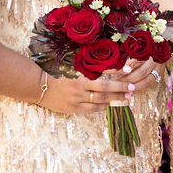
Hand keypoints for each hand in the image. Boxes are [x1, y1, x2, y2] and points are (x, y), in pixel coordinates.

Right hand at [41, 59, 159, 114]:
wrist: (40, 87)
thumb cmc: (57, 74)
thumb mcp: (71, 67)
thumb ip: (86, 67)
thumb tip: (105, 63)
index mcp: (79, 76)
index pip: (101, 77)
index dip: (116, 76)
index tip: (128, 72)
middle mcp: (79, 89)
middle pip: (104, 91)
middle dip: (120, 90)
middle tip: (132, 88)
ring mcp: (77, 100)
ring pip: (100, 101)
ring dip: (114, 99)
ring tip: (126, 97)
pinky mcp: (74, 109)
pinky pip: (92, 109)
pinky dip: (103, 107)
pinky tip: (110, 104)